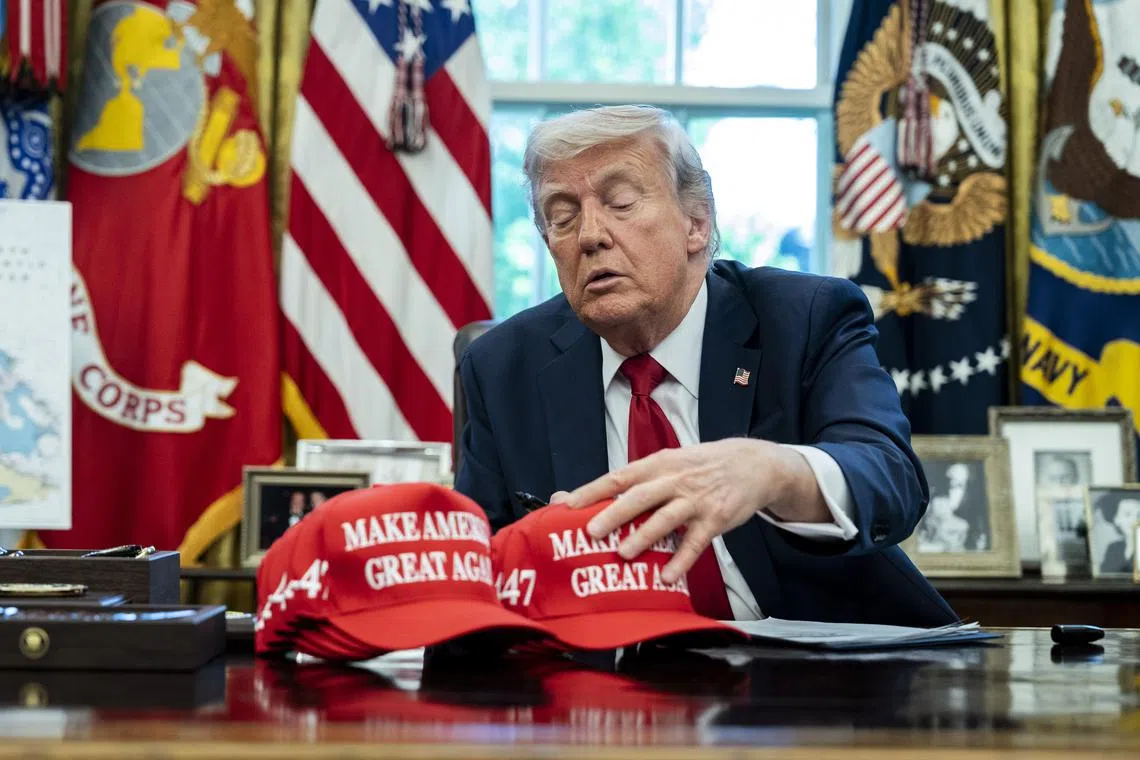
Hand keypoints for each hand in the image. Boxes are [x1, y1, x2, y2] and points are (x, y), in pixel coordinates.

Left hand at [550, 438, 827, 582]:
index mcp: (657, 465)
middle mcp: (674, 480)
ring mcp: (695, 500)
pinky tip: (667, 576)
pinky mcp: (715, 519)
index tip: (566, 505)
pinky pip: (695, 543)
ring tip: (624, 554)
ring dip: (644, 536)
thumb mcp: (669, 464)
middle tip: (591, 531)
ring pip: (666, 518)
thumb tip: (590, 499)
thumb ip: (635, 482)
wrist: (751, 464)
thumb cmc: (699, 467)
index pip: (619, 476)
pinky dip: (681, 560)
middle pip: (640, 496)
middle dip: (615, 513)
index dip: (592, 491)